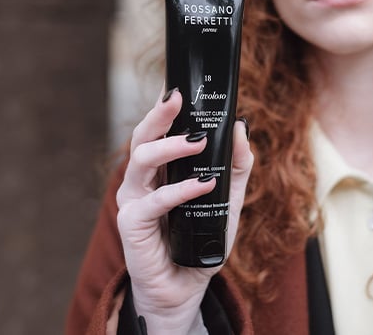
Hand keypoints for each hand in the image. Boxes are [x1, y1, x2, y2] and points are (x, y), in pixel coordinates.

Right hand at [115, 87, 252, 332]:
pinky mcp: (132, 223)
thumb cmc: (199, 240)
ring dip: (170, 147)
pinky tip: (202, 184)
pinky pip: (154, 200)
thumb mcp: (226, 200)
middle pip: (142, 137)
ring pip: (141, 160)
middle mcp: (141, 180)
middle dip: (159, 114)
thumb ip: (234, 167)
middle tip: (179, 98)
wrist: (184, 286)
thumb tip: (241, 127)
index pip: (158, 131)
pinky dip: (180, 190)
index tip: (181, 86)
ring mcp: (133, 200)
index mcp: (159, 170)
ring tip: (197, 141)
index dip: (165, 108)